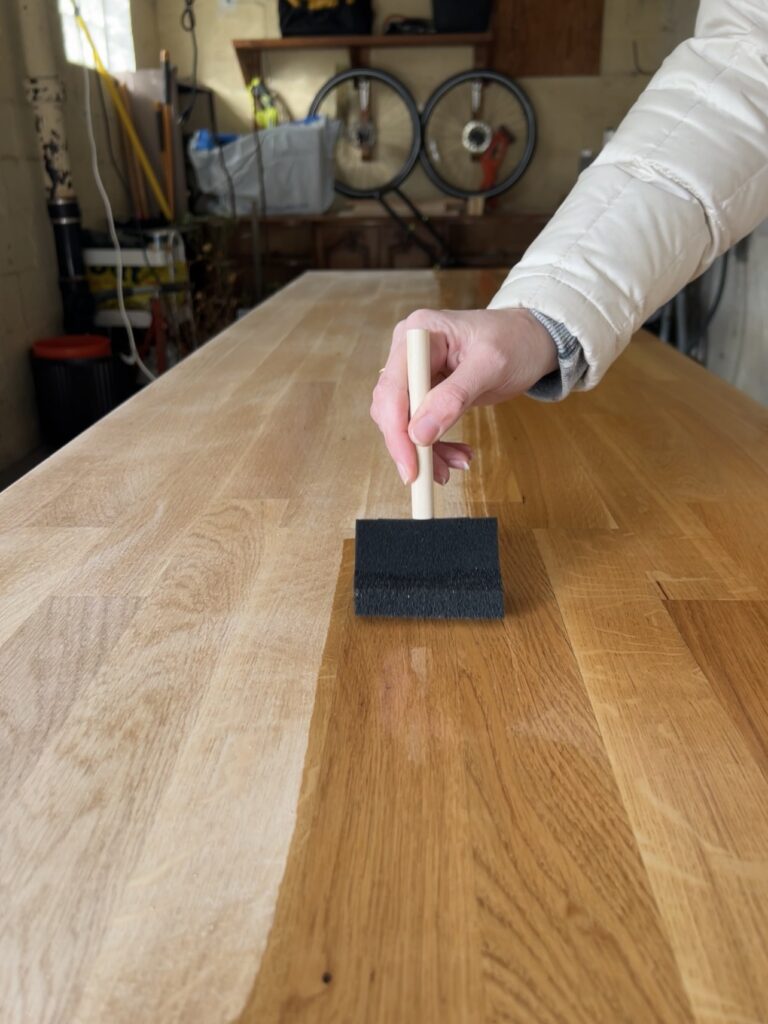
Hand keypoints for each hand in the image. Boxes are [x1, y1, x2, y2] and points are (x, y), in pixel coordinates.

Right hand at [370, 307, 557, 484]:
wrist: (532, 339)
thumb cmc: (516, 341)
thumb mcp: (491, 366)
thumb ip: (454, 397)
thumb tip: (419, 433)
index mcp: (418, 333)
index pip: (392, 389)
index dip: (396, 431)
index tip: (411, 467)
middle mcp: (408, 351)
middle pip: (392, 409)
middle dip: (412, 446)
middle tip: (438, 474)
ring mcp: (415, 372)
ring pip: (404, 423)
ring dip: (426, 451)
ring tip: (459, 464)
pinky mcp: (426, 390)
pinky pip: (420, 426)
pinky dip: (436, 446)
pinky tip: (458, 455)